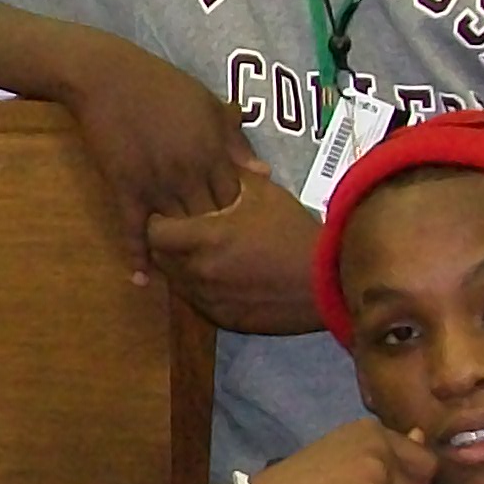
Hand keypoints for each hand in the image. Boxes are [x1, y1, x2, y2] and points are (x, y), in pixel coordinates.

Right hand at [58, 40, 252, 275]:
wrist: (108, 78)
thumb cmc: (162, 86)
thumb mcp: (208, 105)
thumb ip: (235, 141)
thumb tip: (264, 173)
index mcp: (212, 152)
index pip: (235, 199)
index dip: (240, 218)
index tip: (242, 231)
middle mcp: (188, 173)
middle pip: (210, 221)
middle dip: (216, 241)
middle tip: (221, 262)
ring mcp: (156, 184)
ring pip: (176, 230)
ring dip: (183, 253)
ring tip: (191, 276)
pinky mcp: (125, 189)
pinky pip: (133, 231)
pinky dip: (138, 257)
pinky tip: (142, 280)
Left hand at [144, 162, 329, 333]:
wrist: (329, 280)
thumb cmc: (294, 232)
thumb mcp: (263, 194)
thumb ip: (228, 179)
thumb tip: (209, 164)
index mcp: (204, 240)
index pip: (153, 232)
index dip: (159, 221)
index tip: (171, 213)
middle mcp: (198, 273)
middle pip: (160, 258)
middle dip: (167, 243)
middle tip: (186, 231)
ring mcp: (208, 300)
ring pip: (176, 282)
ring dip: (182, 266)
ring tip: (205, 252)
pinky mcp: (221, 320)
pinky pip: (197, 301)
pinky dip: (201, 287)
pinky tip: (221, 275)